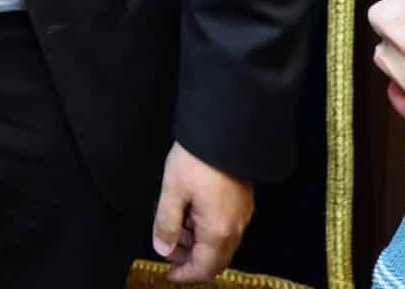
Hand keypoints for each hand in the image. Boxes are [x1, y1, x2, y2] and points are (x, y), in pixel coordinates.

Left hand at [151, 141, 254, 281]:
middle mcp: (235, 228)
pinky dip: (206, 228)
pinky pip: (225, 227)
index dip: (185, 275)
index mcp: (218, 231)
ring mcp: (242, 215)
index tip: (168, 274)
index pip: (205, 268)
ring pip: (220, 243)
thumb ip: (167, 223)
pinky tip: (188, 211)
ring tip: (173, 224)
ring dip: (197, 242)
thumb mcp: (172, 190)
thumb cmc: (196, 161)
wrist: (225, 131)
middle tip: (167, 246)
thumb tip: (162, 250)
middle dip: (189, 259)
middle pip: (215, 259)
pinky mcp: (242, 202)